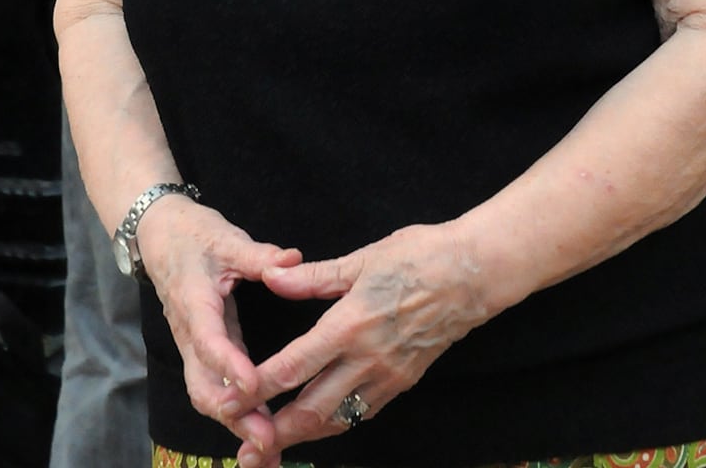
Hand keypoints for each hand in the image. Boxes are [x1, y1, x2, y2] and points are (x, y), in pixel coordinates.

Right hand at [137, 197, 301, 462]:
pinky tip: (263, 433)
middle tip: (267, 438)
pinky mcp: (202, 352)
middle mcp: (189, 333)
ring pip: (207, 393)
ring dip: (236, 422)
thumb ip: (258, 255)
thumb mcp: (225, 238)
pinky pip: (215, 388)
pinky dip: (236, 413)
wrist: (158, 234)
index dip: (229, 365)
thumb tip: (292, 260)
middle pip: (202, 385)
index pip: (209, 340)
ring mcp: (193, 347)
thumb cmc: (193, 235)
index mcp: (194, 302)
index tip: (254, 386)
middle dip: (233, 414)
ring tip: (270, 449)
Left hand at [240, 223, 493, 466]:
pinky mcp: (404, 381)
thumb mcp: (362, 259)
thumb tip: (272, 277)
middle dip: (276, 430)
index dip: (258, 387)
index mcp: (350, 325)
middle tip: (245, 447)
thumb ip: (313, 278)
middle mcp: (368, 359)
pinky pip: (363, 411)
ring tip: (274, 445)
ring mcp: (388, 375)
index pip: (294, 366)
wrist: (475, 275)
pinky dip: (336, 422)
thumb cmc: (418, 257)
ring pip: (338, 418)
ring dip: (304, 434)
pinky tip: (319, 423)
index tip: (230, 400)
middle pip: (313, 408)